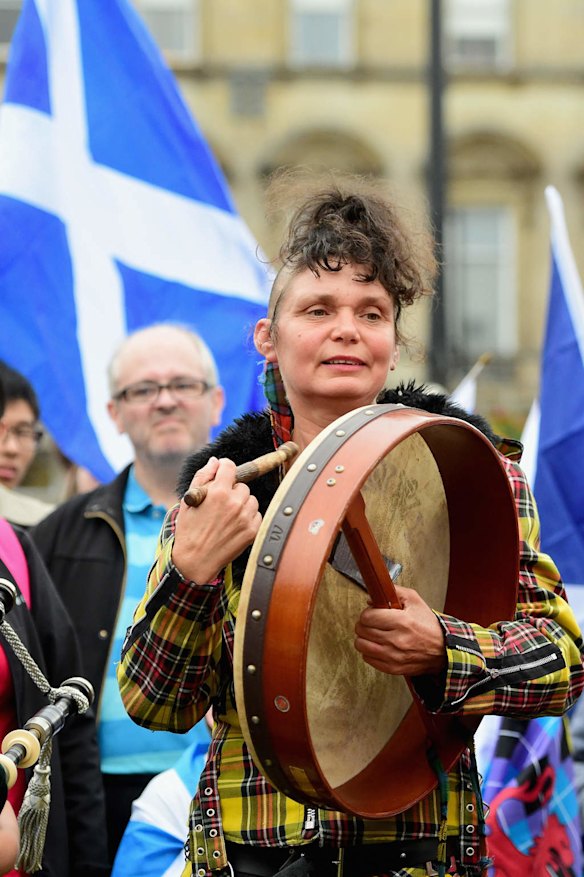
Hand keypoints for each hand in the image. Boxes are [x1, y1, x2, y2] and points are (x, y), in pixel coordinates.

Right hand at [172, 457, 260, 582]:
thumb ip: (203, 476)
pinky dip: (248, 517)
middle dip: (232, 491)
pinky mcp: (253, 530)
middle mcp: (235, 502)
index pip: (229, 467)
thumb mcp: (189, 500)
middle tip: (220, 504)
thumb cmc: (189, 530)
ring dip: (241, 504)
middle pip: (242, 485)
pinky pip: (256, 514)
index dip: (225, 468)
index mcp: (218, 492)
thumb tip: (215, 461)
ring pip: (251, 499)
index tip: (222, 473)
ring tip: (227, 516)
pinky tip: (234, 525)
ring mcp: (245, 517)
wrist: (195, 560)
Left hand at [354, 585, 446, 676]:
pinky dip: (369, 651)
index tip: (373, 613)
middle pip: (362, 630)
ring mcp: (393, 656)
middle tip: (373, 623)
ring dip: (364, 638)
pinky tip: (378, 645)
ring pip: (361, 645)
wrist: (442, 650)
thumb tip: (371, 599)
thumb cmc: (428, 625)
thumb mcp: (414, 600)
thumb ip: (393, 592)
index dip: (367, 613)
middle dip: (364, 624)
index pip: (367, 617)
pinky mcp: (392, 668)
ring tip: (373, 634)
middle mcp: (396, 640)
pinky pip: (367, 658)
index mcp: (402, 622)